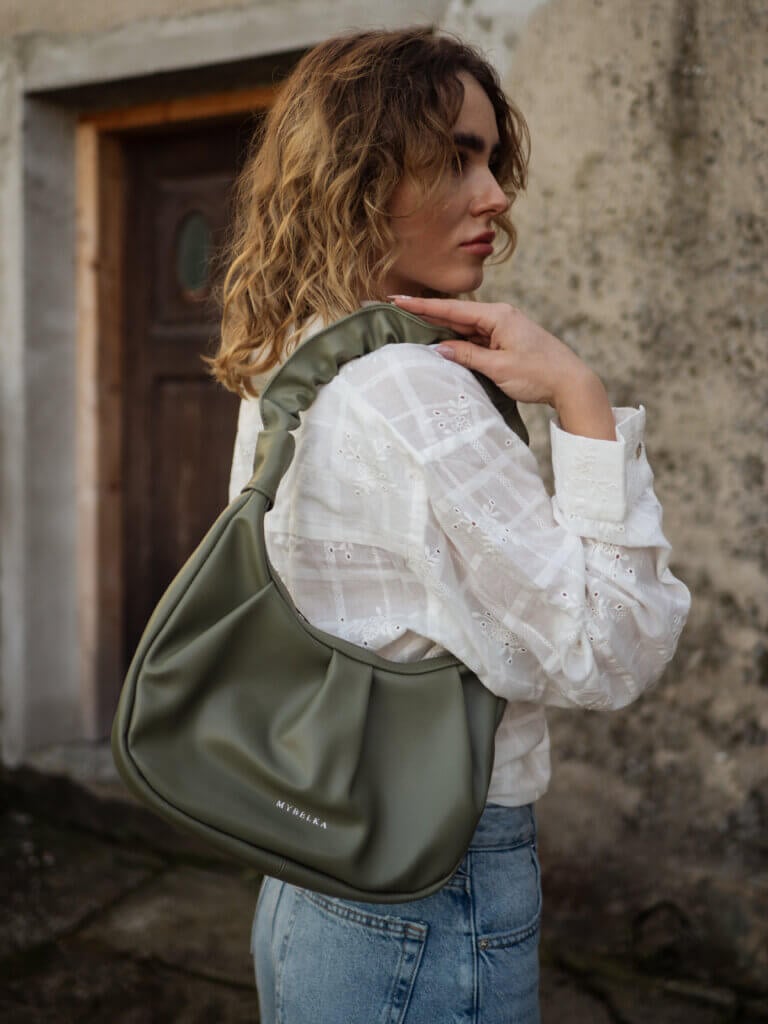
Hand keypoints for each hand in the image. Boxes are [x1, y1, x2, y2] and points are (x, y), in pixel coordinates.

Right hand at [389, 296, 616, 440]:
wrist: (571, 382)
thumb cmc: (538, 374)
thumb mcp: (498, 367)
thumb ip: (467, 356)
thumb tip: (440, 347)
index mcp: (498, 315)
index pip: (451, 309)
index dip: (422, 306)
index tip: (398, 299)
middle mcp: (500, 316)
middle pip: (456, 315)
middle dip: (427, 313)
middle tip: (397, 308)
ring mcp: (503, 328)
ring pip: (465, 328)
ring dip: (441, 329)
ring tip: (412, 325)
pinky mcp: (506, 341)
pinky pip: (476, 338)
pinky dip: (458, 341)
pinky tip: (442, 344)